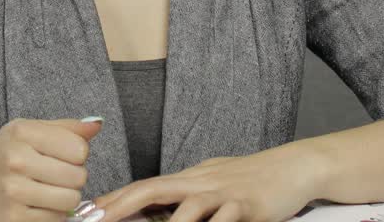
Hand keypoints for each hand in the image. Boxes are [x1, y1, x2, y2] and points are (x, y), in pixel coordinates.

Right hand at [0, 117, 104, 221]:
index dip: (78, 154)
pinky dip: (53, 213)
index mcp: (23, 132)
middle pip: (78, 176)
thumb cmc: (5, 151)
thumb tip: (97, 125)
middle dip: (74, 177)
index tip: (63, 156)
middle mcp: (16, 160)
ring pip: (70, 200)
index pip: (79, 148)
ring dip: (66, 197)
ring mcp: (13, 191)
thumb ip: (66, 128)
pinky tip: (40, 202)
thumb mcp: (30, 130)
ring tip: (50, 189)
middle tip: (57, 175)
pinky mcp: (11, 218)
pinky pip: (55, 219)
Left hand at [92, 146, 320, 221]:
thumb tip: (155, 210)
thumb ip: (186, 196)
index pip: (145, 185)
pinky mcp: (249, 205)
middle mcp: (202, 182)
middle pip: (155, 189)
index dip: (115, 198)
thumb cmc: (252, 178)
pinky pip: (227, 219)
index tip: (88, 212)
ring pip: (189, 208)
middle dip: (122, 205)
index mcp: (191, 178)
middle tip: (97, 219)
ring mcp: (225, 193)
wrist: (296, 166)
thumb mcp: (213, 183)